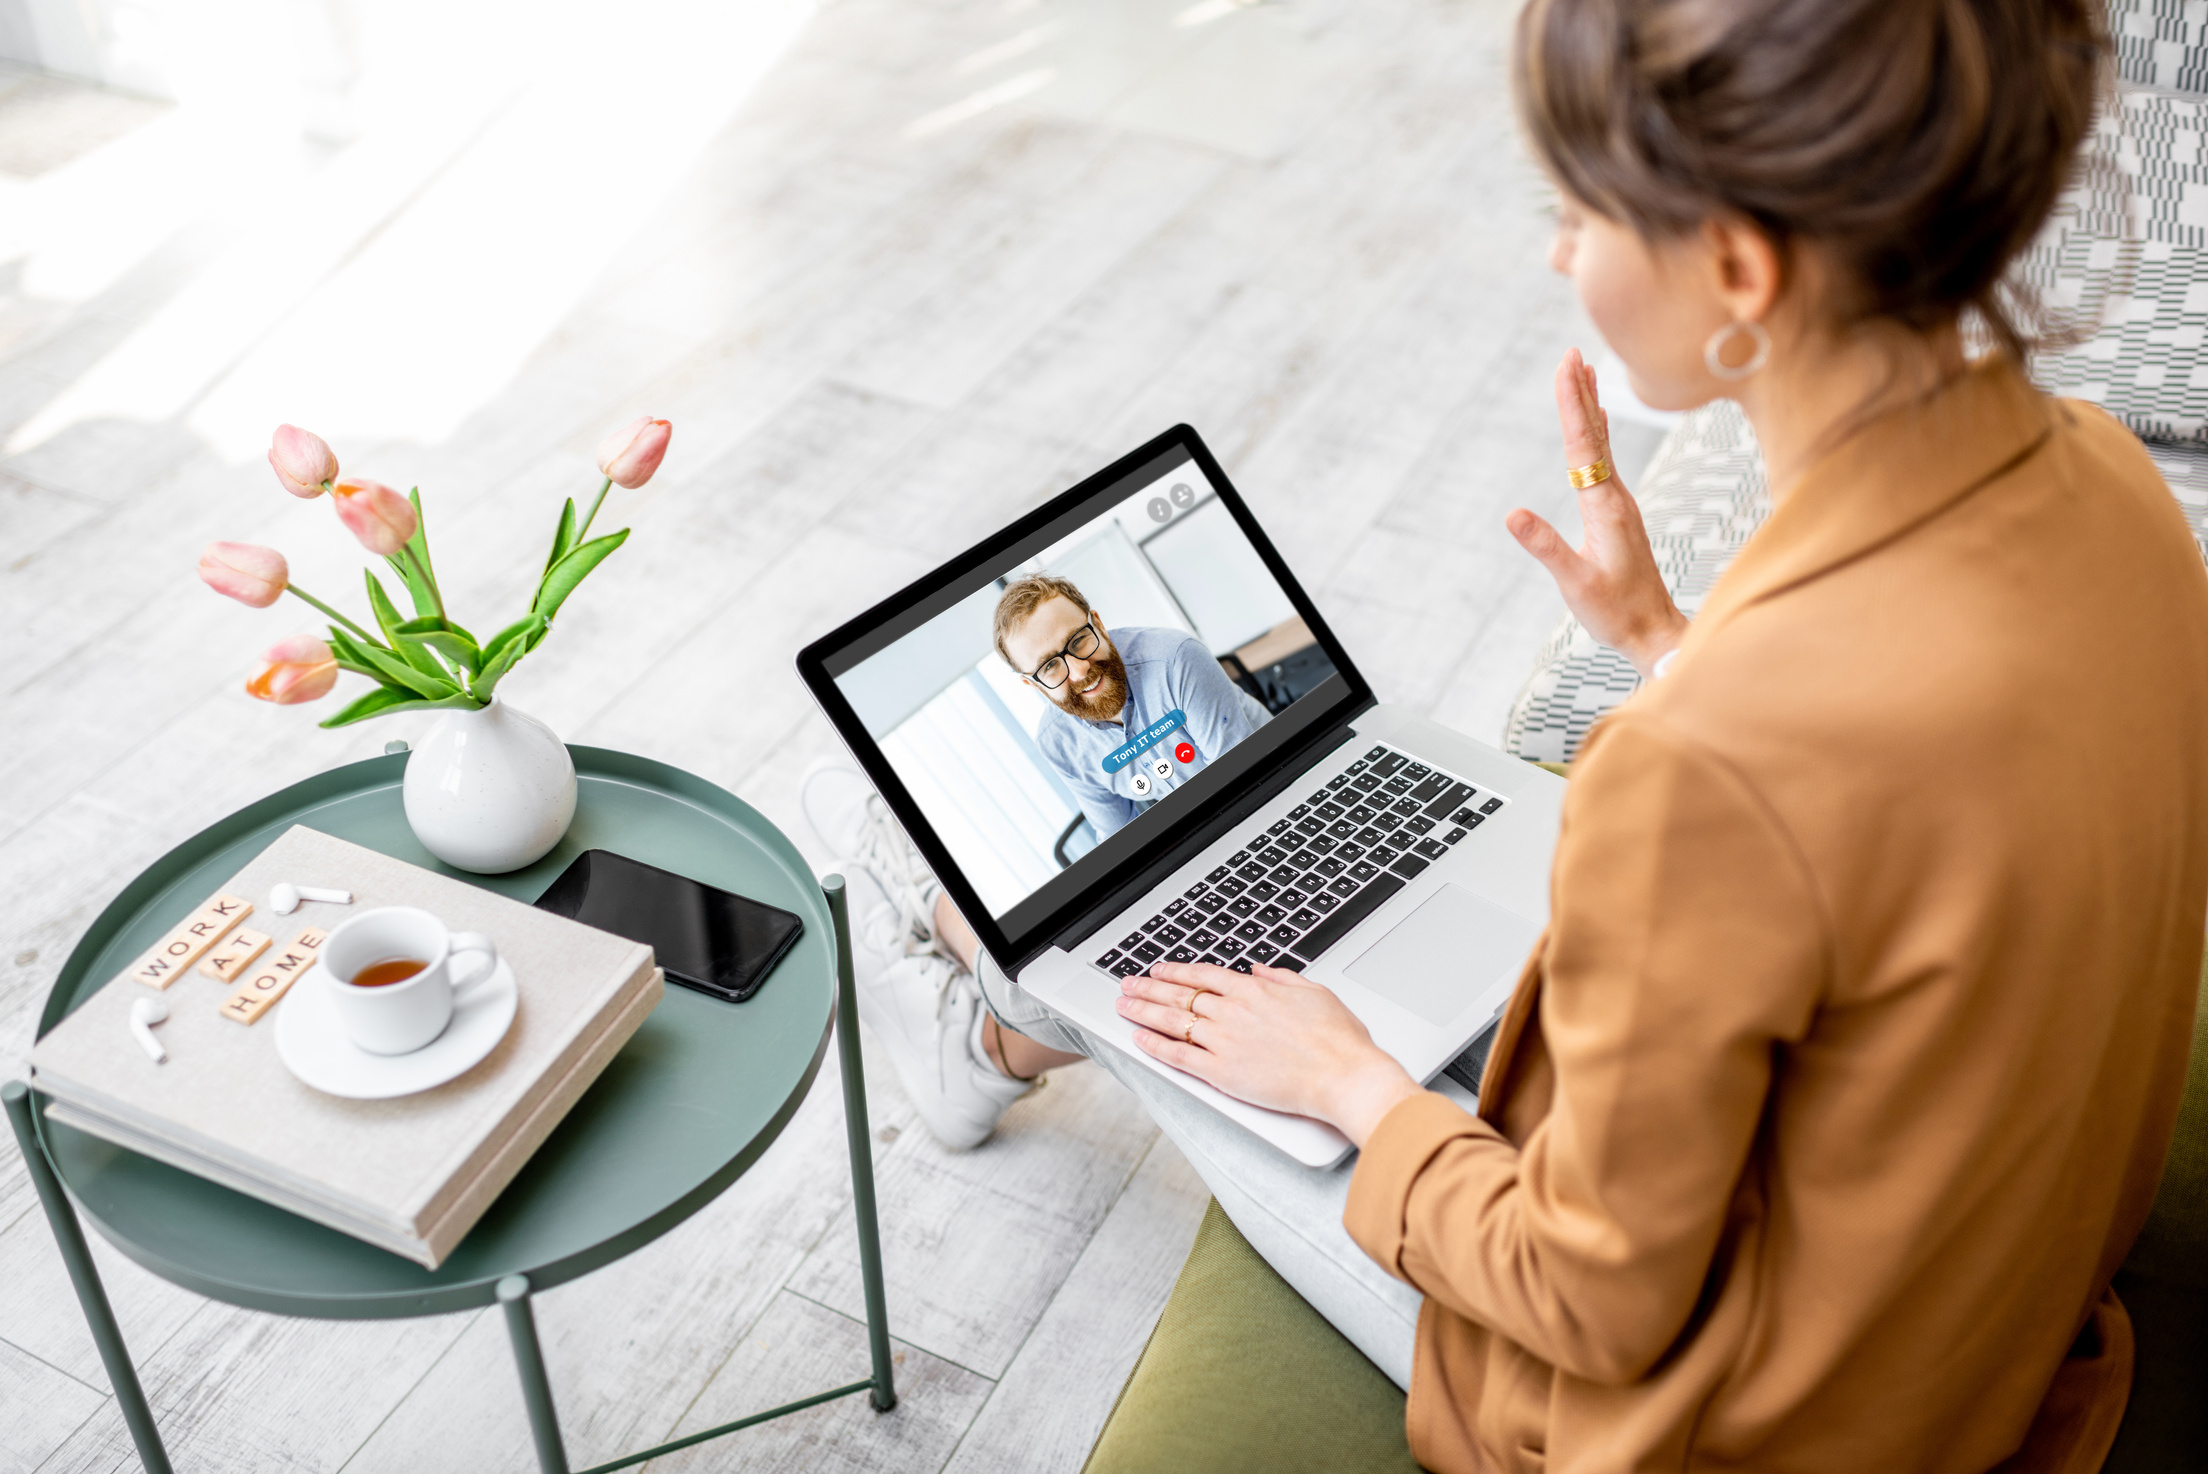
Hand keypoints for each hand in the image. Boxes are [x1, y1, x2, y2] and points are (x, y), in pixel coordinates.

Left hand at [1117, 962, 1421, 1147]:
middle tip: (1127, 984)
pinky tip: (1138, 1039)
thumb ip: (1282, 978)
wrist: (1344, 1076)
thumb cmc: (1338, 1040)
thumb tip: (1259, 969)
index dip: (1176, 971)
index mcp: (1254, 991)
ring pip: (1172, 1021)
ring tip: (1123, 1006)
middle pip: (1180, 995)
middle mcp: (1233, 1012)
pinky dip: (1155, 1046)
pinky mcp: (1222, 1073)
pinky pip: (1178, 1056)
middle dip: (1149, 987)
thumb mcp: (1315, 993)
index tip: (1159, 970)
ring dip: (1143, 1011)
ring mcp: (1224, 1041)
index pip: (1203, 975)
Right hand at [1506, 348, 1688, 679]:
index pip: (1583, 445)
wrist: (1653, 633)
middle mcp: (1617, 498)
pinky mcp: (1618, 515)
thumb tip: (1511, 513)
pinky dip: (1596, 436)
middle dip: (1581, 392)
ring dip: (1591, 408)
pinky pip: (1604, 463)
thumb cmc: (1615, 613)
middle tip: (1572, 352)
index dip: (1572, 402)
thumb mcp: (1574, 582)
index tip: (1566, 364)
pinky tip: (1595, 429)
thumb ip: (1545, 546)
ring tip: (1585, 375)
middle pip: (1595, 434)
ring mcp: (1620, 505)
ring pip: (1602, 446)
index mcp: (1605, 507)